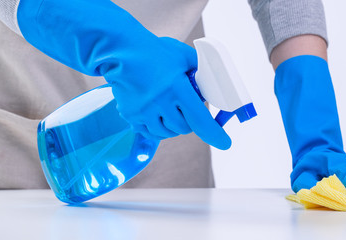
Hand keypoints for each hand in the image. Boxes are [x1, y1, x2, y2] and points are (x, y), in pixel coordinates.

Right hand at [17, 0, 230, 148]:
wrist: (120, 51)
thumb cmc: (154, 51)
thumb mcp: (183, 55)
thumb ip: (200, 68)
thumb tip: (213, 81)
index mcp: (176, 88)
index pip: (199, 119)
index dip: (214, 134)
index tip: (225, 143)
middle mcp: (160, 102)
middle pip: (184, 127)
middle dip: (190, 122)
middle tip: (186, 109)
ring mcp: (143, 111)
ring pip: (167, 132)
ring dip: (173, 126)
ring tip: (170, 110)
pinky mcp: (131, 115)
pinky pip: (150, 132)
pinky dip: (157, 128)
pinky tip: (157, 115)